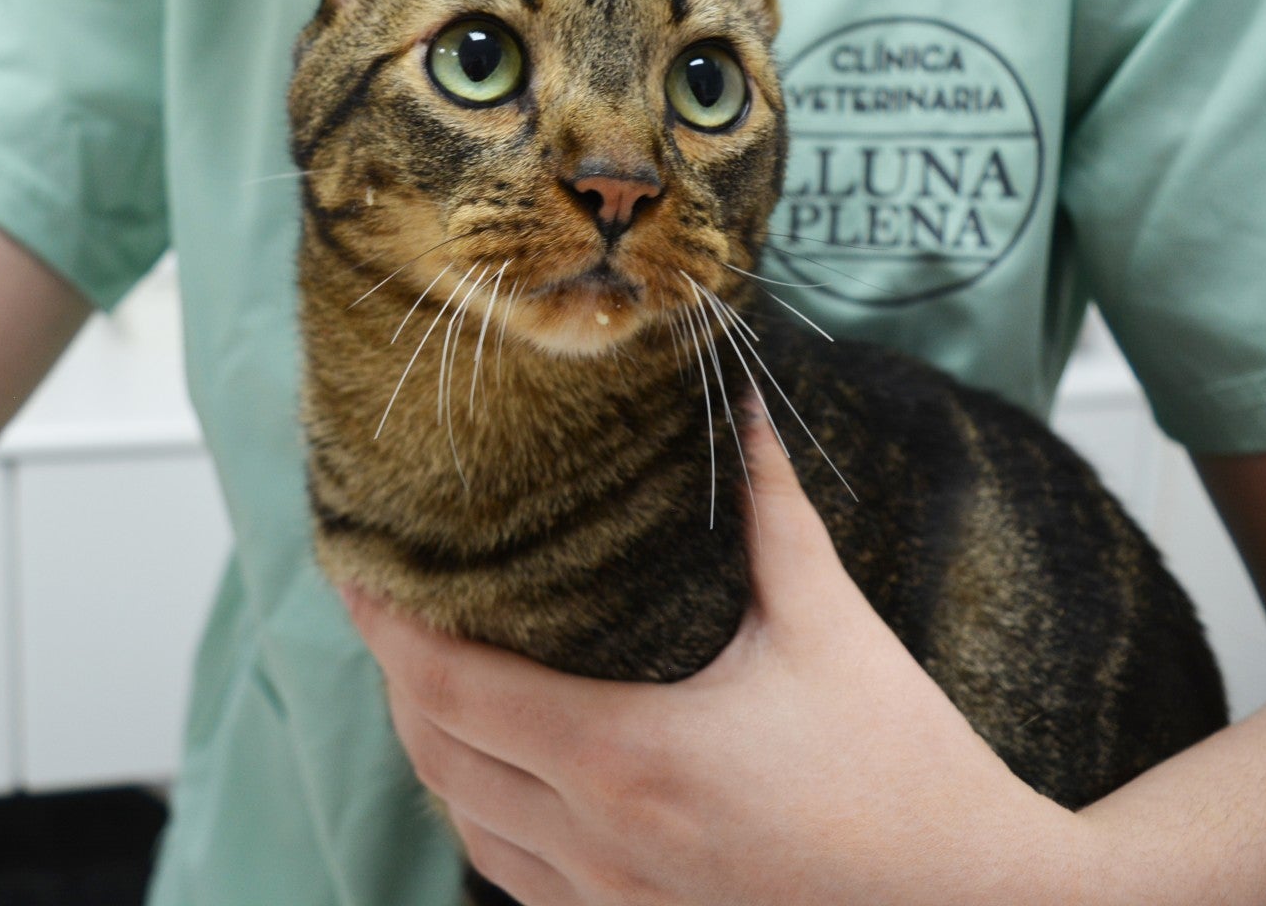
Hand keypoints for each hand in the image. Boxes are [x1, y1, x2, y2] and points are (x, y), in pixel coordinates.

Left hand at [341, 414, 1095, 904]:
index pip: (450, 689)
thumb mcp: (832, 626)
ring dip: (432, 747)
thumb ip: (770, 511)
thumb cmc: (911, 775)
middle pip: (436, 754)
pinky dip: (482, 815)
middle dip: (395, 676)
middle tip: (384, 603)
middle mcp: (601, 841)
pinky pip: (516, 878)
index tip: (354, 568)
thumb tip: (742, 409)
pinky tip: (495, 773)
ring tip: (424, 674)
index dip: (385, 628)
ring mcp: (616, 904)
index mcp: (628, 757)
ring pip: (466, 823)